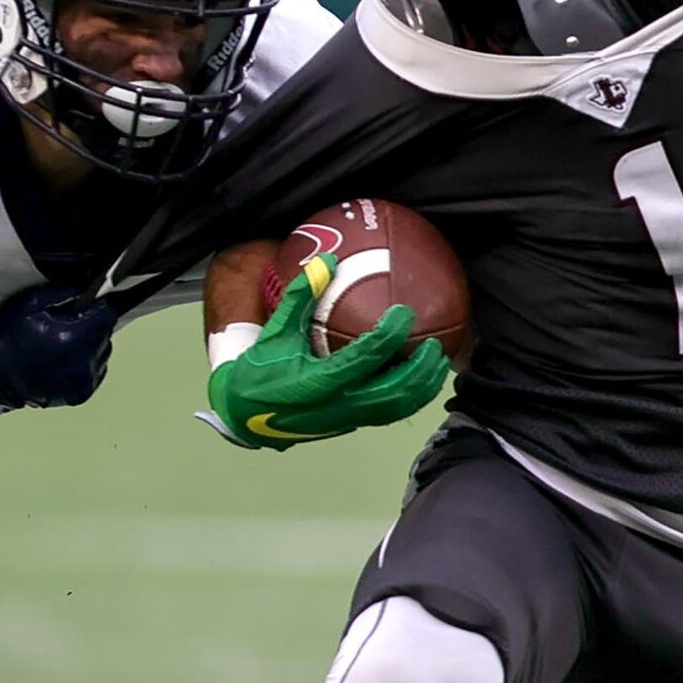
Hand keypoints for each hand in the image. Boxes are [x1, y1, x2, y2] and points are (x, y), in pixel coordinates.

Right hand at [0, 285, 115, 416]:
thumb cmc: (9, 337)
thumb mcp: (30, 302)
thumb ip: (62, 291)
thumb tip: (85, 286)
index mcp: (74, 336)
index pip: (106, 315)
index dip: (97, 307)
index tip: (84, 306)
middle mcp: (84, 361)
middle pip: (105, 334)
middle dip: (92, 326)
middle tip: (71, 325)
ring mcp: (85, 381)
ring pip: (103, 353)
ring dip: (91, 345)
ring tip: (67, 345)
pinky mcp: (81, 394)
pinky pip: (96, 371)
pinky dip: (86, 364)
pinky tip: (65, 361)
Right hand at [205, 253, 451, 449]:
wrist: (245, 414)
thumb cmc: (259, 371)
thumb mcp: (276, 330)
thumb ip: (301, 295)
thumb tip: (326, 258)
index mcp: (319, 381)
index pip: (364, 358)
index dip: (388, 336)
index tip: (404, 313)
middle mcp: (338, 404)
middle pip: (392, 390)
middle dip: (418, 368)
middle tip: (433, 342)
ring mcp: (347, 418)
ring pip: (396, 407)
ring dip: (422, 386)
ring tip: (438, 362)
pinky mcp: (351, 424)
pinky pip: (389, 414)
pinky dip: (410, 397)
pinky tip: (421, 380)